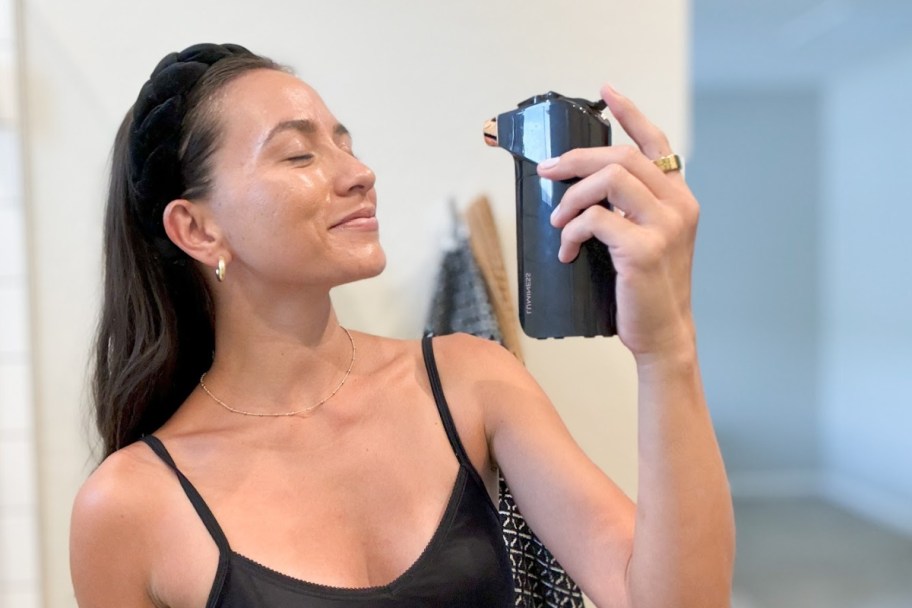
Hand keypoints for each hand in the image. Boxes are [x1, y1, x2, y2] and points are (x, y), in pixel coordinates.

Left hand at [538, 85, 698, 358]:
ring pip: (609, 181)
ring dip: (571, 197)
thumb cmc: (644, 288)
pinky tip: (567, 250)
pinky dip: (572, 231)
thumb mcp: (645, 240)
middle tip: (547, 171)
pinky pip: (595, 220)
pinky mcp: (645, 250)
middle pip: (621, 157)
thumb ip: (627, 210)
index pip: (657, 143)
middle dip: (576, 159)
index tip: (606, 91)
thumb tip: (577, 188)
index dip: (631, 113)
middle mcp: (678, 206)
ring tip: (558, 221)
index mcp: (679, 198)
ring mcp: (665, 227)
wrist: (662, 334)